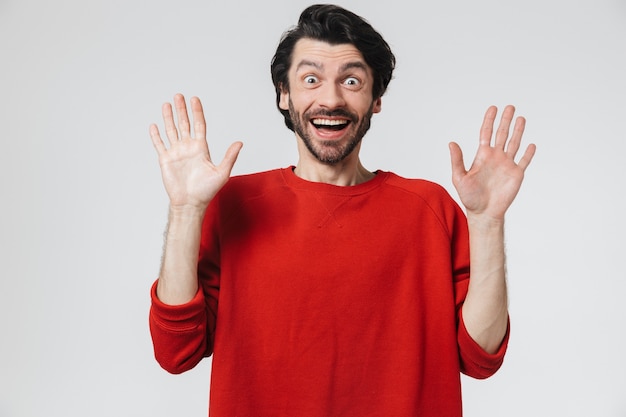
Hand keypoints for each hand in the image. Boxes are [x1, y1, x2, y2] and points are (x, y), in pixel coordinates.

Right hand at [150, 94, 242, 209]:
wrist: (190, 204)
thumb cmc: (207, 191)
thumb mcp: (222, 173)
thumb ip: (230, 157)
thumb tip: (240, 142)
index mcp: (201, 148)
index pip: (199, 125)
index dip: (197, 112)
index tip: (195, 99)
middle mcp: (188, 148)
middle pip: (184, 124)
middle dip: (182, 110)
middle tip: (179, 95)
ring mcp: (176, 153)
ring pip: (171, 131)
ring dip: (169, 117)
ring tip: (167, 104)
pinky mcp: (165, 160)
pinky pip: (159, 144)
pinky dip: (156, 135)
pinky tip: (154, 125)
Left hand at [449, 105, 535, 219]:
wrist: (483, 213)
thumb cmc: (469, 197)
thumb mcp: (459, 178)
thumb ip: (457, 160)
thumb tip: (451, 143)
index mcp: (482, 156)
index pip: (486, 133)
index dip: (489, 120)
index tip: (492, 108)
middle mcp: (495, 157)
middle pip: (502, 134)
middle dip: (505, 120)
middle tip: (510, 107)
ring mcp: (507, 165)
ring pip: (514, 143)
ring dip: (518, 131)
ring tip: (521, 118)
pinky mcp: (516, 175)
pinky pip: (524, 161)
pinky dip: (528, 153)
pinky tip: (531, 144)